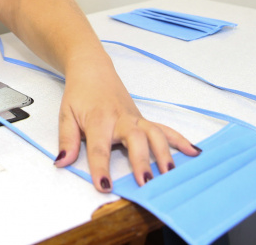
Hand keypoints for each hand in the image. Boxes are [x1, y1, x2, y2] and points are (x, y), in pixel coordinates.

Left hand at [53, 54, 200, 192]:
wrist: (92, 69)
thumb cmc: (79, 94)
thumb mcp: (66, 115)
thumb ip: (66, 140)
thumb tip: (62, 162)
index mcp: (99, 120)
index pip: (99, 148)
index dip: (101, 168)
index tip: (105, 186)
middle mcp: (121, 119)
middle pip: (135, 140)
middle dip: (141, 162)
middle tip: (145, 182)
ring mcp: (136, 118)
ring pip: (154, 134)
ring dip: (164, 153)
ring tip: (170, 174)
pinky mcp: (144, 119)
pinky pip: (164, 129)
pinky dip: (180, 140)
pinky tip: (193, 152)